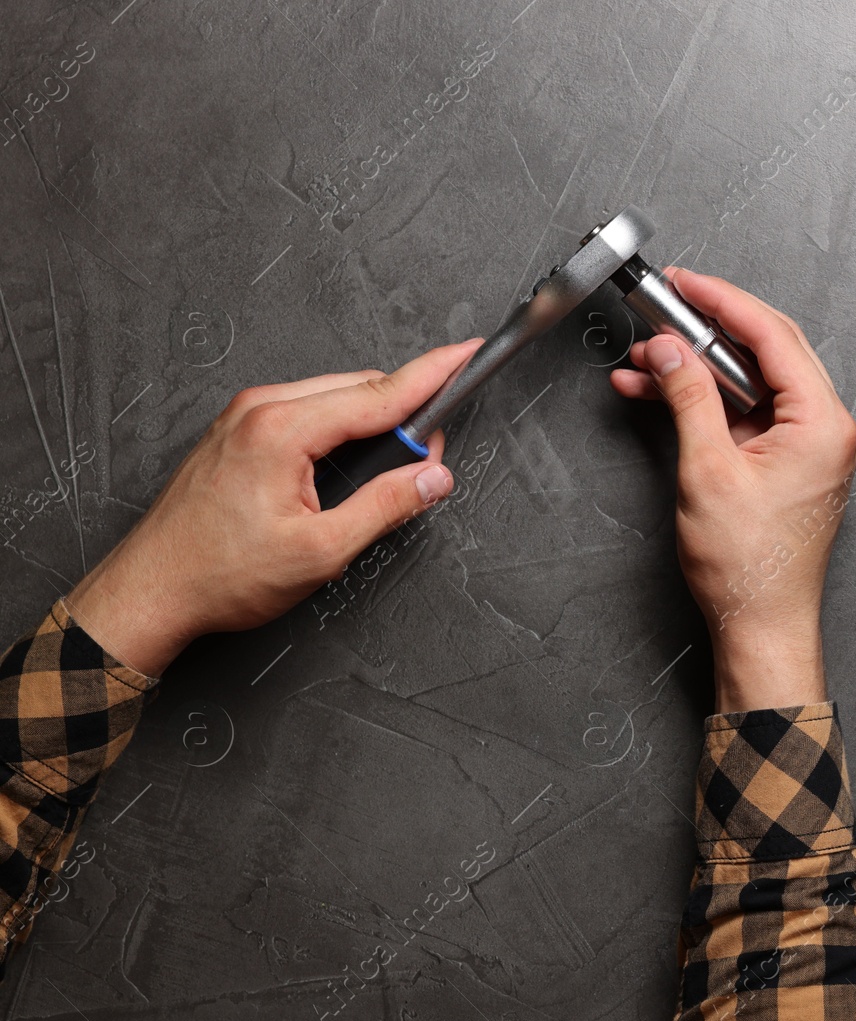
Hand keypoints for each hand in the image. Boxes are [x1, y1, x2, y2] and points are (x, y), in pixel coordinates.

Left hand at [65, 340, 480, 676]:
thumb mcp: (321, 551)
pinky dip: (336, 429)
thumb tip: (430, 479)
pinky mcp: (236, 432)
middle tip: (429, 460)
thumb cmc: (217, 575)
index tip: (465, 354)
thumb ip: (386, 507)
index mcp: (281, 430)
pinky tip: (344, 464)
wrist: (150, 592)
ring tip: (387, 469)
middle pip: (358, 389)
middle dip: (404, 412)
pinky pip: (303, 411)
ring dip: (368, 422)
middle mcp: (258, 410)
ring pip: (331, 398)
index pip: (379, 393)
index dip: (433, 374)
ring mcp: (242, 417)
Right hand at [611, 269, 855, 714]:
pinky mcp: (787, 463)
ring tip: (643, 361)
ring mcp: (809, 446)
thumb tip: (668, 350)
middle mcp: (826, 429)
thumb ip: (688, 398)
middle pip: (767, 349)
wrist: (761, 627)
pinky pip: (746, 413)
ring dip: (697, 368)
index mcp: (823, 423)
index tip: (683, 283)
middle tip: (663, 308)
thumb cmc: (750, 569)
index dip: (722, 301)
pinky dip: (705, 402)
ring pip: (750, 381)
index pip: (773, 335)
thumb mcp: (707, 471)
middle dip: (707, 328)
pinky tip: (659, 394)